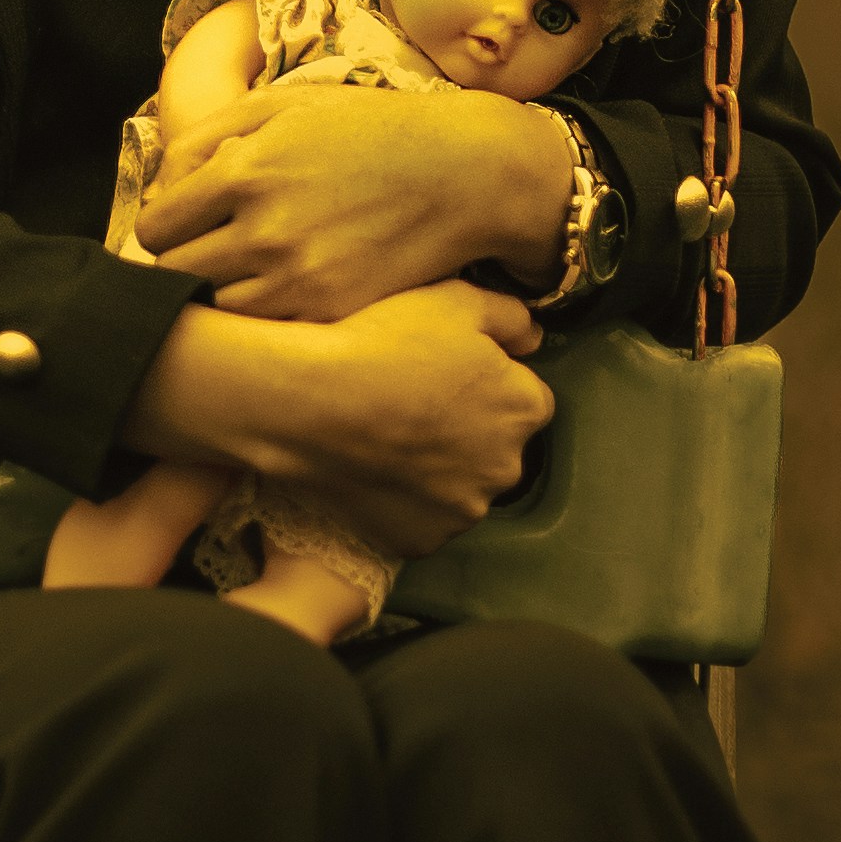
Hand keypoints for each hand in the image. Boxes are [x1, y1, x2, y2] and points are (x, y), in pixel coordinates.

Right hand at [131, 280, 553, 561]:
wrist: (309, 404)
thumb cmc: (382, 344)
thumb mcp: (455, 300)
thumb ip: (511, 316)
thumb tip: (531, 339)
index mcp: (525, 409)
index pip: (523, 399)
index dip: (485, 385)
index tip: (445, 375)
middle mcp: (507, 468)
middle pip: (496, 449)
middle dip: (467, 432)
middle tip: (414, 405)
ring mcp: (463, 511)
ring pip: (460, 488)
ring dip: (438, 471)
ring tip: (389, 438)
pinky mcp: (422, 541)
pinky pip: (422, 520)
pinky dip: (405, 502)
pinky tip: (375, 471)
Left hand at [138, 75, 567, 322]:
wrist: (464, 174)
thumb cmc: (370, 129)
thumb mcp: (284, 105)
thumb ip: (206, 136)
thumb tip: (161, 188)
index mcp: (244, 171)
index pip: (155, 228)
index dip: (166, 226)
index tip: (186, 224)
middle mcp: (263, 230)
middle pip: (176, 275)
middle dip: (185, 260)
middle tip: (212, 249)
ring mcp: (298, 279)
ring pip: (215, 310)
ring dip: (221, 293)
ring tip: (249, 271)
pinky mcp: (330, 311)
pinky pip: (264, 329)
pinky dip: (264, 315)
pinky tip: (286, 287)